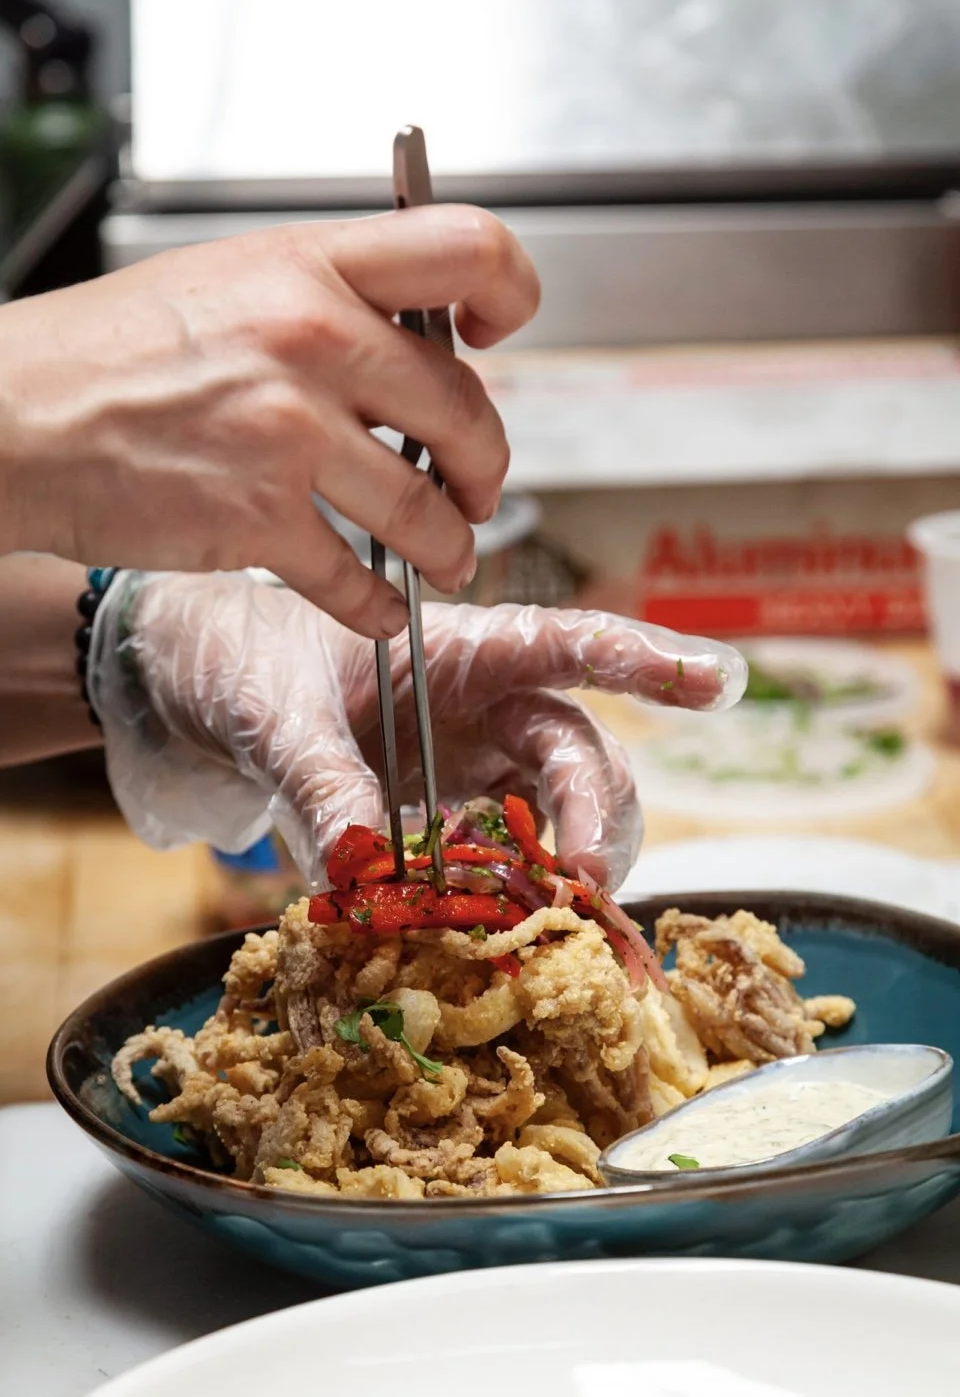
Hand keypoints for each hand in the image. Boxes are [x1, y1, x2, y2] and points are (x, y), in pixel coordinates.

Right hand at [0, 207, 538, 636]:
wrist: (11, 412)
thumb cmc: (107, 349)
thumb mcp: (228, 279)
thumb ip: (326, 300)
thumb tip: (410, 343)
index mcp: (311, 266)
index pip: (468, 248)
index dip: (511, 294)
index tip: (497, 335)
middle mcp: (315, 341)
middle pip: (467, 408)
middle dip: (488, 466)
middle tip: (479, 487)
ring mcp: (291, 434)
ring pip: (426, 509)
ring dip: (452, 548)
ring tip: (449, 559)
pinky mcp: (258, 521)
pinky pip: (357, 580)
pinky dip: (379, 607)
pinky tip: (379, 608)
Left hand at [90, 573, 745, 891]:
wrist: (200, 691)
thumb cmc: (247, 665)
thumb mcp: (275, 716)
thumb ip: (323, 782)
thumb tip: (369, 870)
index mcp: (461, 647)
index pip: (570, 643)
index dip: (647, 659)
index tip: (719, 681)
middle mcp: (487, 704)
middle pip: (582, 752)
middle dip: (595, 816)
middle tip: (576, 881)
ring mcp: (476, 763)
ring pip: (563, 813)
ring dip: (565, 867)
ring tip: (539, 918)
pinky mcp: (454, 817)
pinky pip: (508, 860)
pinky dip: (507, 899)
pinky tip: (479, 923)